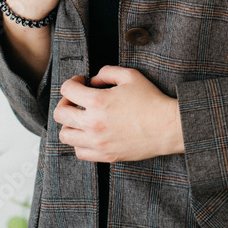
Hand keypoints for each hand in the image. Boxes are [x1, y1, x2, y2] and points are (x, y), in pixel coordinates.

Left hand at [53, 68, 184, 161]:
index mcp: (97, 101)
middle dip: (66, 102)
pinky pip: (79, 152)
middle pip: (60, 114)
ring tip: (81, 118)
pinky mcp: (105, 155)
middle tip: (77, 100)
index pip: (66, 90)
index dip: (72, 82)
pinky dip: (79, 143)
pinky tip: (90, 134)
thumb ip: (107, 72)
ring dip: (70, 124)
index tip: (81, 82)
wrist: (167, 127)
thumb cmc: (151, 100)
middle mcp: (93, 123)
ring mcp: (98, 142)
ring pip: (65, 136)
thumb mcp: (130, 75)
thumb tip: (93, 80)